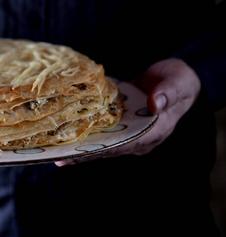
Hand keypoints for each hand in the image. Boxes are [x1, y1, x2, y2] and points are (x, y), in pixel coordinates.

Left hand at [55, 58, 200, 165]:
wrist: (173, 78)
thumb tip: (155, 103)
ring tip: (57, 154)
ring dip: (80, 150)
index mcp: (154, 131)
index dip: (105, 149)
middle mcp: (139, 138)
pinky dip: (84, 137)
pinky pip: (100, 134)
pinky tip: (65, 139)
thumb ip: (168, 92)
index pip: (126, 144)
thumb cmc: (178, 80)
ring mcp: (128, 133)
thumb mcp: (178, 82)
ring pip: (102, 144)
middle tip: (60, 158)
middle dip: (85, 155)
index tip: (83, 154)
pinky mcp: (120, 125)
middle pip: (109, 149)